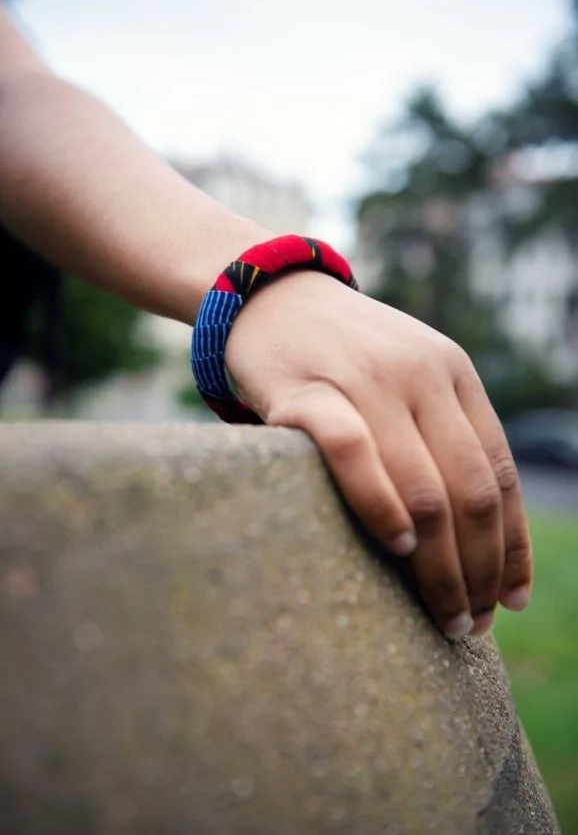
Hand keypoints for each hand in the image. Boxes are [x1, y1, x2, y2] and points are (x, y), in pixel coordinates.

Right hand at [225, 269, 532, 638]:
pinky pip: (354, 454)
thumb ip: (441, 429)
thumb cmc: (341, 354)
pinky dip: (382, 506)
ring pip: (424, 487)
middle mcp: (419, 374)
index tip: (510, 598)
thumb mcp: (407, 374)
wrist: (271, 297)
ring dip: (441, 565)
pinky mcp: (305, 391)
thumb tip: (476, 530)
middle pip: (469, 491)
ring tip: (443, 614)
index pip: (499, 472)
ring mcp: (364, 380)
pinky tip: (399, 546)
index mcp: (453, 373)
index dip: (512, 543)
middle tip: (470, 623)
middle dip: (479, 570)